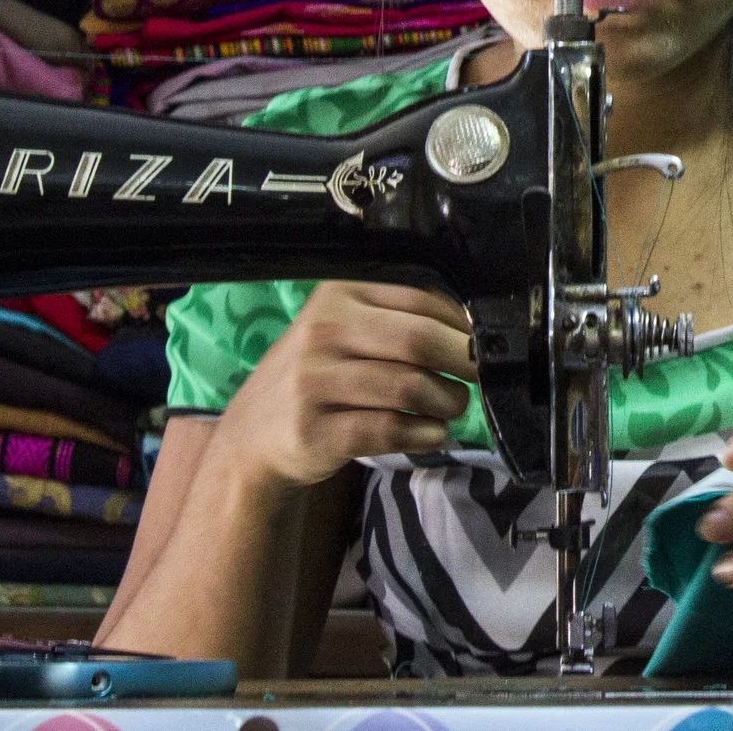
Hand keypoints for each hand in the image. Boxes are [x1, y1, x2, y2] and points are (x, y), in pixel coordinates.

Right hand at [211, 281, 476, 491]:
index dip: (461, 323)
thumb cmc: (317, 375)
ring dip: (447, 403)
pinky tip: (432, 434)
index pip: (419, 298)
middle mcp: (322, 331)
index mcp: (338, 294)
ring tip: (451, 408)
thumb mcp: (345, 331)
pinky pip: (388, 430)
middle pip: (418, 341)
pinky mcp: (314, 431)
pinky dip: (423, 434)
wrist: (252, 436)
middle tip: (476, 378)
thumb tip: (475, 327)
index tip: (480, 342)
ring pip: (409, 389)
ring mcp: (314, 382)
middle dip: (461, 362)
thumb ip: (399, 320)